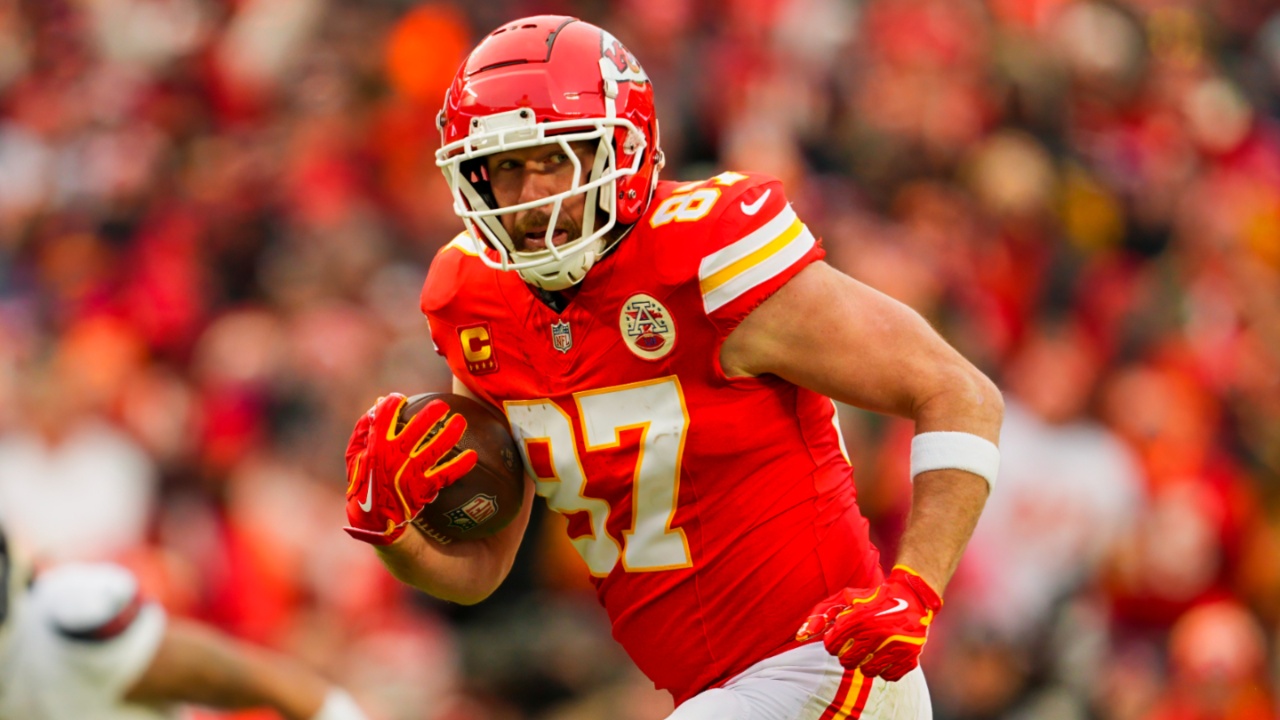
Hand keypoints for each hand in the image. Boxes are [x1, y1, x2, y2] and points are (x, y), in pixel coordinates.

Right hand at [343, 393, 477, 544]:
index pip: (386, 416)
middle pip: (416, 429)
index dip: (393, 403)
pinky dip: (460, 466)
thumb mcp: (354, 455)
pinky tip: (473, 456)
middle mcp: (396, 456)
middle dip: (431, 414)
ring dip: (450, 434)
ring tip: (461, 421)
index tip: (399, 398)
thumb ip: (364, 429)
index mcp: (377, 445)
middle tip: (443, 405)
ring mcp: (411, 472)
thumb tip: (377, 405)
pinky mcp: (423, 488)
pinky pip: (445, 474)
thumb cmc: (363, 482)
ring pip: (435, 449)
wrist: (372, 518)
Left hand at [796, 565, 941, 680]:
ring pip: (867, 672)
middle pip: (847, 662)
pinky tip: (886, 654)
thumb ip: (820, 615)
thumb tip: (800, 636)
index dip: (834, 642)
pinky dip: (885, 669)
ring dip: (866, 663)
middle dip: (848, 654)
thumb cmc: (872, 598)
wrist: (912, 596)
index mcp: (858, 618)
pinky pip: (888, 676)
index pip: (831, 647)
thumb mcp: (845, 598)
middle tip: (857, 643)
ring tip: (872, 648)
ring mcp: (895, 646)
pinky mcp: (909, 657)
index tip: (842, 636)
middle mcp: (877, 632)